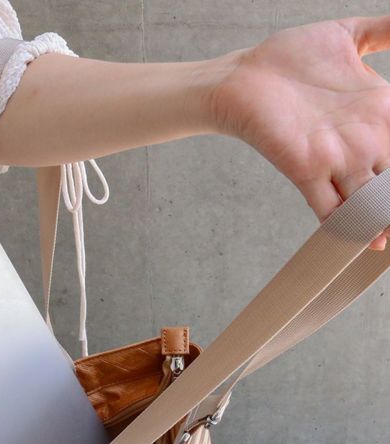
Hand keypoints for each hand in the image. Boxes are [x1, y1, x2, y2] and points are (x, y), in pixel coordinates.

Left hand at [208, 14, 389, 248]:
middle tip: (389, 218)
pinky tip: (366, 241)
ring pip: (375, 204)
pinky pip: (336, 213)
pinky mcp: (307, 172)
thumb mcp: (347, 36)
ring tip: (383, 237)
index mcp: (382, 114)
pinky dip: (352, 229)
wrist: (240, 78)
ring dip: (383, 220)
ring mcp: (338, 161)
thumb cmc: (289, 57)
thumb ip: (385, 31)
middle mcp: (364, 144)